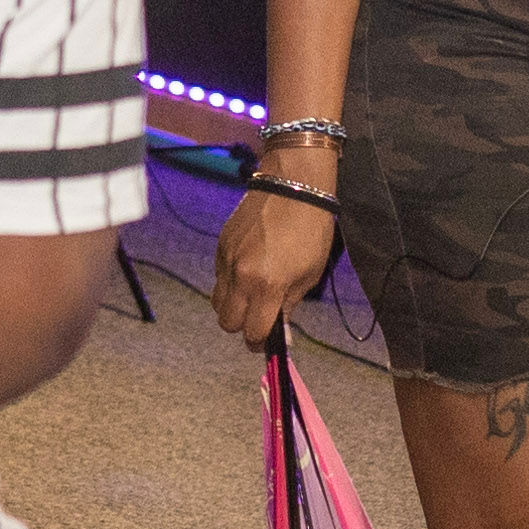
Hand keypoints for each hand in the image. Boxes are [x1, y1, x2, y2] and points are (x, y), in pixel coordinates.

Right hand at [209, 168, 339, 346]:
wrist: (293, 187)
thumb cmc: (310, 231)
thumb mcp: (309, 275)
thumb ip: (289, 306)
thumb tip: (280, 330)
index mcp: (267, 286)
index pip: (252, 332)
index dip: (260, 342)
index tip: (267, 339)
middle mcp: (241, 277)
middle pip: (228, 322)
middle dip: (243, 326)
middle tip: (259, 318)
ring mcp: (226, 261)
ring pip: (218, 302)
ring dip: (233, 307)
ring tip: (252, 295)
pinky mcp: (221, 246)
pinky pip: (218, 278)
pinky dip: (229, 283)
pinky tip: (248, 271)